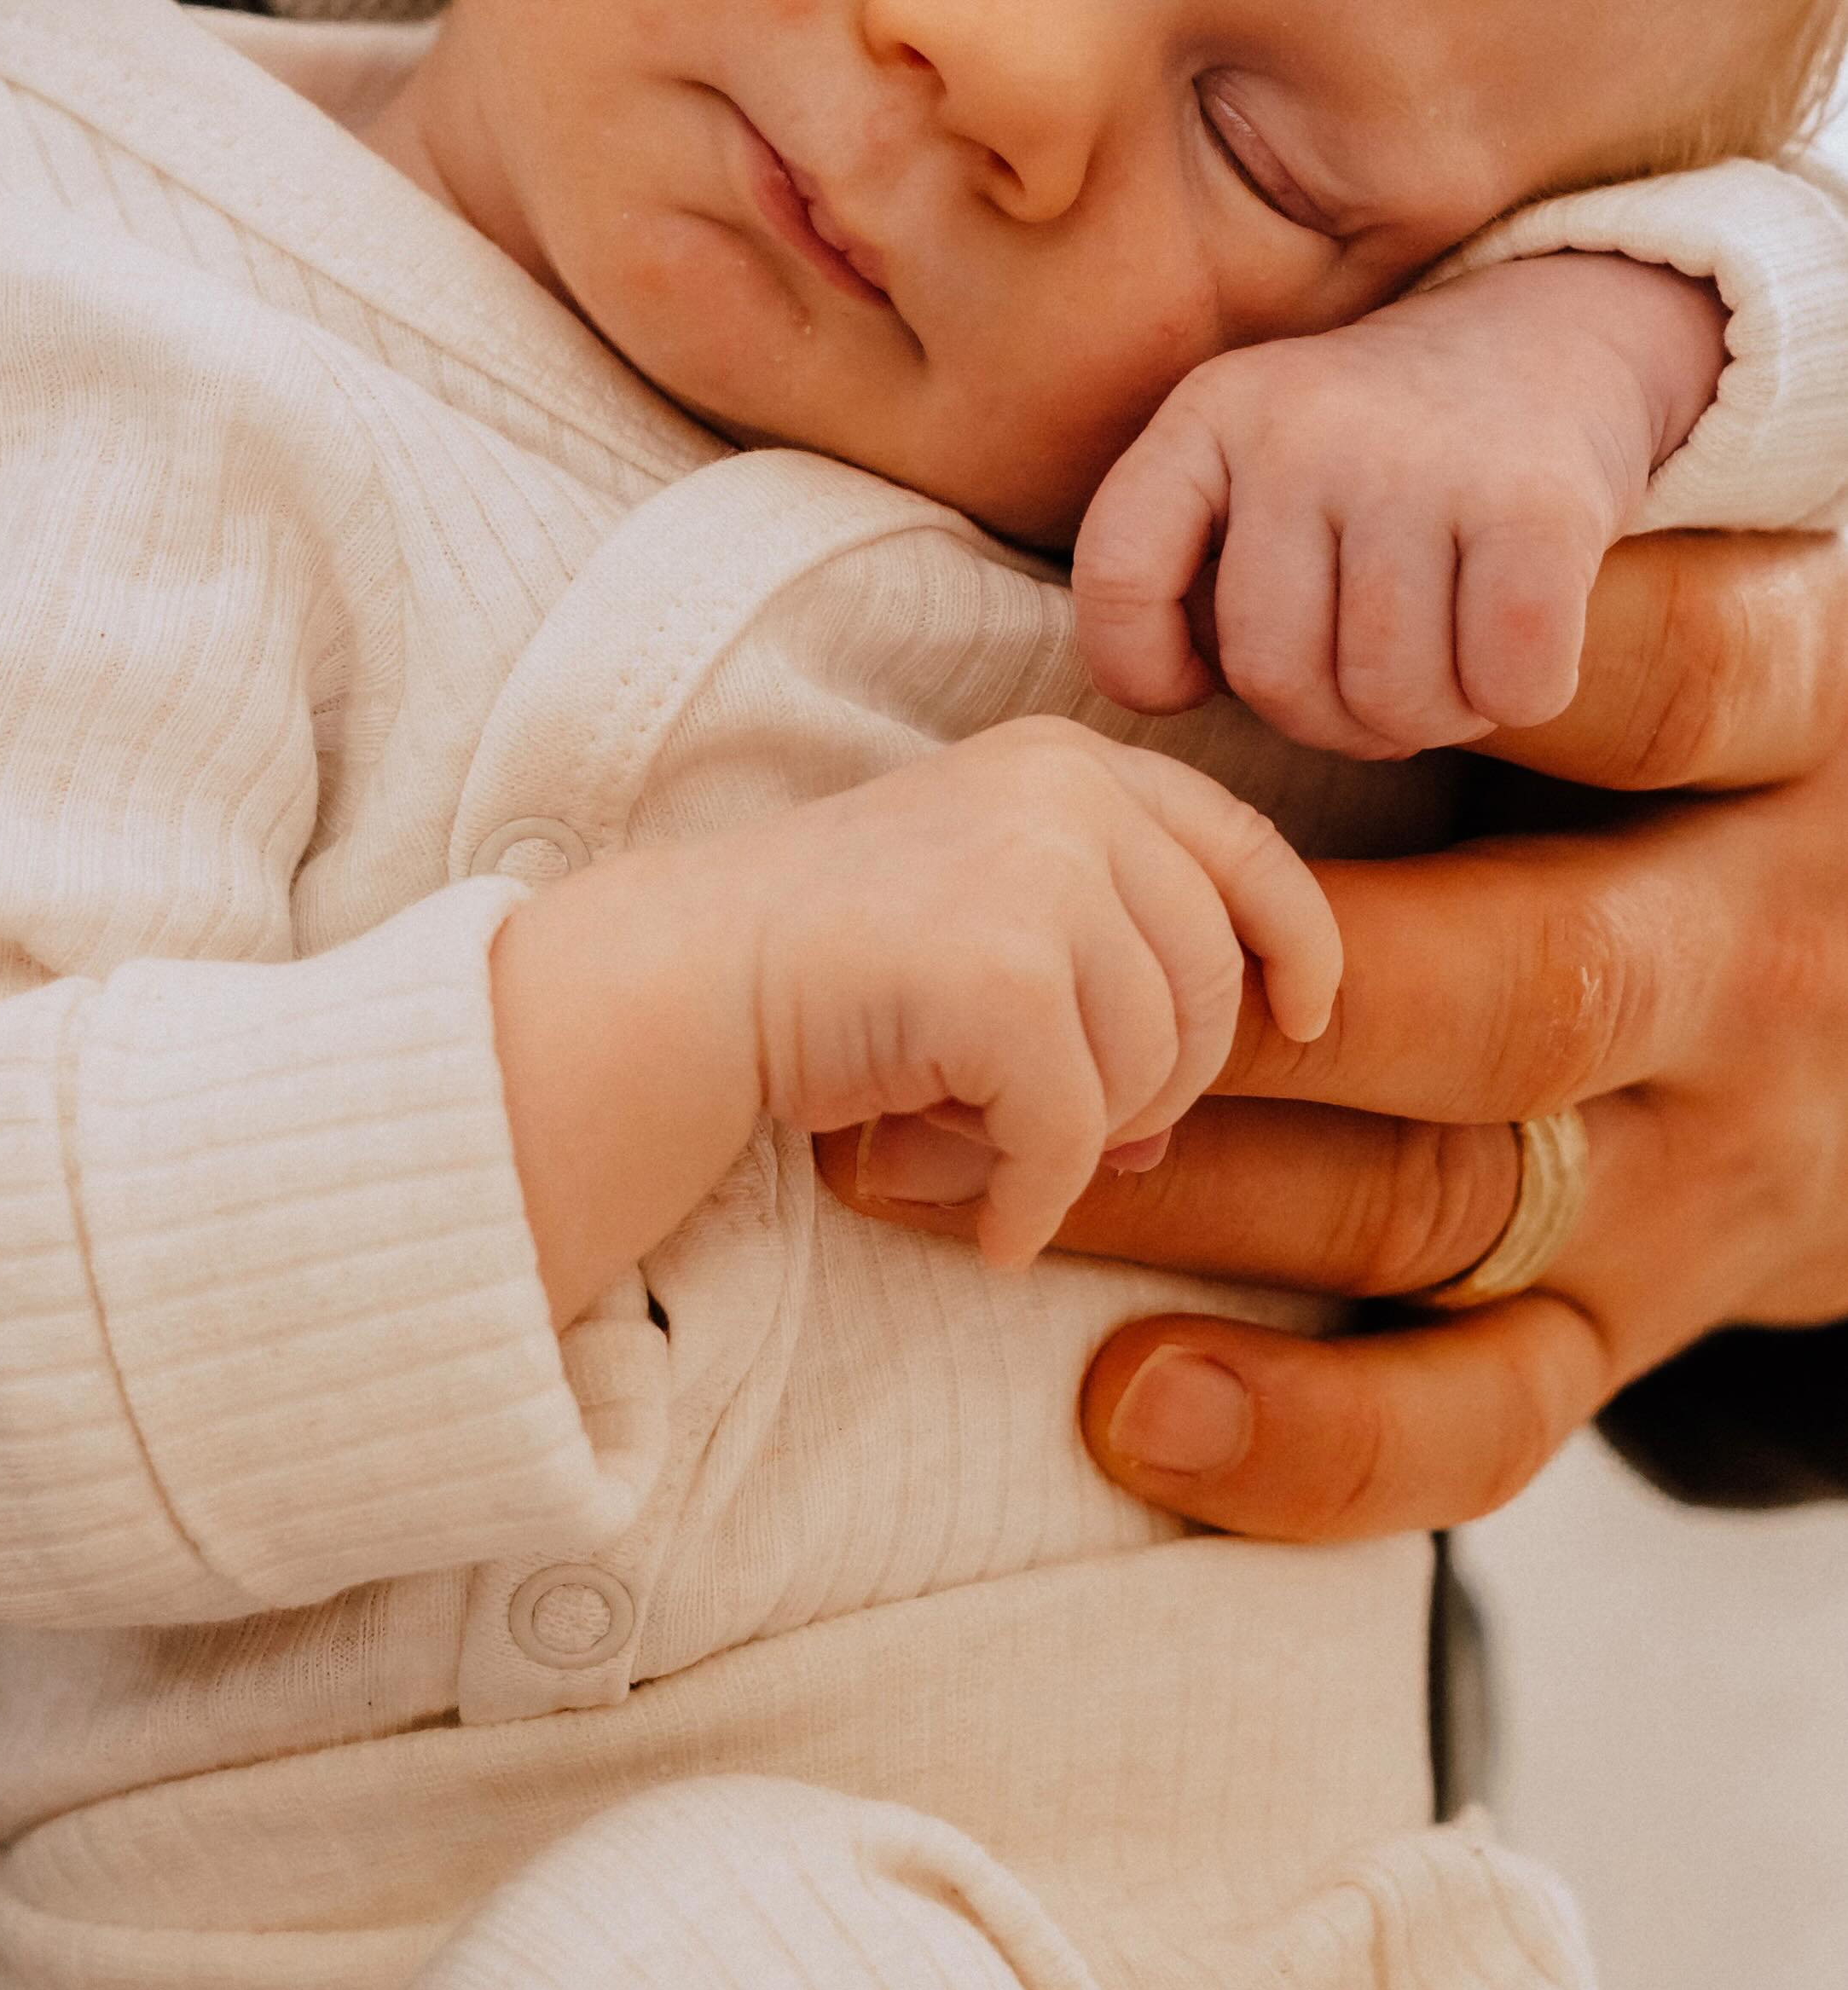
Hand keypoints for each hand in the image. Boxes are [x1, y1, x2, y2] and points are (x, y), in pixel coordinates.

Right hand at [496, 714, 1336, 1319]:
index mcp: (1066, 763)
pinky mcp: (1002, 973)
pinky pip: (1076, 1132)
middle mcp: (1066, 794)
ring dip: (1080, 1142)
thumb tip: (1173, 1124)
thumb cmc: (824, 969)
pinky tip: (990, 1226)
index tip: (1309, 1015)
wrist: (680, 982)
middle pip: (1209, 980)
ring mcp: (1038, 874)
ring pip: (1153, 1064)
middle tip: (1068, 1138)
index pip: (1243, 844)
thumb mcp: (977, 914)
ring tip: (981, 1142)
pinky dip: (1036, 1200)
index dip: (1296, 938)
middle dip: (1163, 1085)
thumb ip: (1097, 967)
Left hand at [821, 528, 1847, 1531]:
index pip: (1647, 684)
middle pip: (1518, 984)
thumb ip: (1550, 593)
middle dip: (1253, 1005)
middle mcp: (1762, 967)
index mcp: (1787, 755)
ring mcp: (1711, 1169)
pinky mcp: (1650, 1324)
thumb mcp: (1712, 656)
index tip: (1270, 671)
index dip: (1468, 675)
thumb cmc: (1712, 782)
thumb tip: (1293, 539)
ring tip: (947, 1176)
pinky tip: (1134, 1404)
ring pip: (1450, 1202)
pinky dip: (1311, 1437)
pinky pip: (1491, 1414)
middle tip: (1011, 982)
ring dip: (1191, 1197)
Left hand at [1073, 253, 1726, 756]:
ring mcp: (1420, 463)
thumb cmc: (1385, 457)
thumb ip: (1202, 562)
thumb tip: (1183, 689)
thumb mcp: (1259, 463)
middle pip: (1273, 674)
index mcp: (1214, 410)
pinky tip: (1518, 645)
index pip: (1117, 571)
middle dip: (1330, 719)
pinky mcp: (1537, 506)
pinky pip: (1507, 684)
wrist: (1552, 345)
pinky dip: (1519, 696)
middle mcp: (1304, 427)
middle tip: (1374, 677)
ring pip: (1390, 697)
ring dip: (1432, 717)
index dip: (1141, 668)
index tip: (1198, 681)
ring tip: (1450, 657)